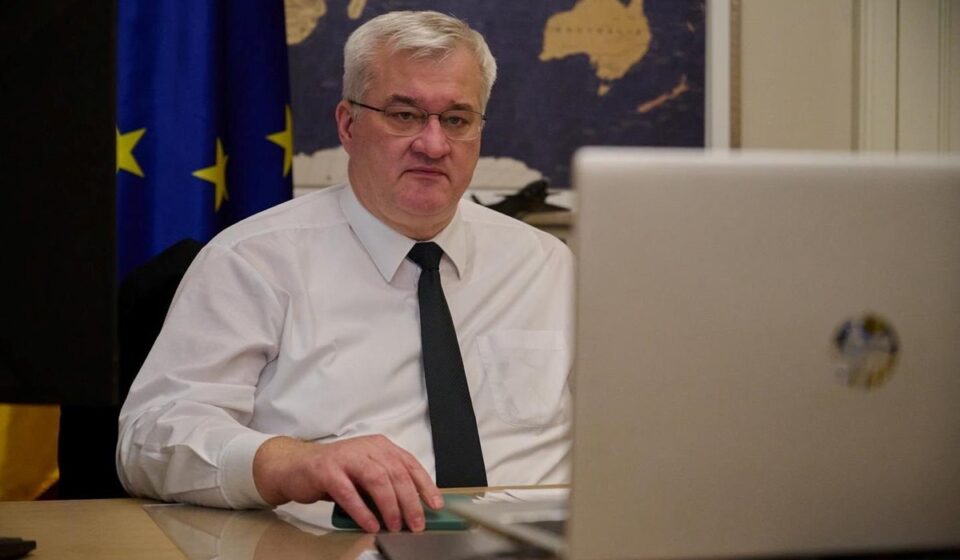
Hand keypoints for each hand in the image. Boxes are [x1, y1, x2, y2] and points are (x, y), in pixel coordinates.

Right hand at [252, 435, 442, 532]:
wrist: (295, 466)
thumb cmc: (335, 473)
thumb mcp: (365, 473)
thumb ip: (385, 484)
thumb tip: (411, 509)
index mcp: (380, 446)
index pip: (409, 464)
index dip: (425, 485)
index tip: (436, 505)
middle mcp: (366, 448)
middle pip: (396, 473)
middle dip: (410, 501)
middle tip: (416, 524)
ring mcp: (346, 457)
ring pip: (376, 480)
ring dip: (389, 506)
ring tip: (395, 526)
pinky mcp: (327, 471)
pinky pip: (349, 493)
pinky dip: (362, 511)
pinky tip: (371, 524)